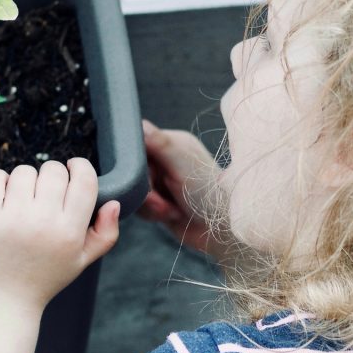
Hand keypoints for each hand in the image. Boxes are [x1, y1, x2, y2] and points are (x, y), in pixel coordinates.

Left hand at [0, 158, 120, 312]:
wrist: (2, 300)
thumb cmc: (44, 278)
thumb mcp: (82, 261)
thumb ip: (106, 233)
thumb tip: (114, 204)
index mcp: (69, 231)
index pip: (84, 180)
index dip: (81, 166)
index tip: (73, 168)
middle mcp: (42, 222)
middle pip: (54, 170)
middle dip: (52, 175)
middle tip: (45, 192)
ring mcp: (11, 218)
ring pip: (24, 171)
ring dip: (25, 180)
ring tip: (23, 199)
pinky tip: (3, 196)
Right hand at [138, 119, 226, 258]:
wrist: (219, 230)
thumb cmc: (208, 193)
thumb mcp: (181, 164)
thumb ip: (159, 143)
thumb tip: (139, 123)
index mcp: (172, 143)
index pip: (138, 143)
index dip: (136, 163)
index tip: (148, 177)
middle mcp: (166, 160)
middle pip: (133, 170)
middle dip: (146, 190)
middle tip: (162, 200)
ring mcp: (162, 181)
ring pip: (135, 189)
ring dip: (151, 204)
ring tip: (171, 209)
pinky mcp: (159, 201)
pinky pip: (139, 205)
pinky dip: (152, 213)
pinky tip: (171, 215)